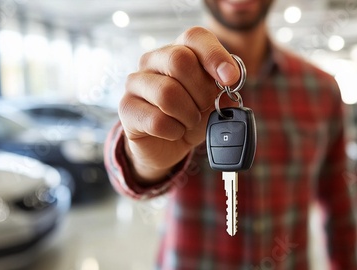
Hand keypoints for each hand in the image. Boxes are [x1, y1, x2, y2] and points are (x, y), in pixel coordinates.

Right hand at [118, 27, 239, 183]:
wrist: (167, 146)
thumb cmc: (191, 117)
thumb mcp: (214, 102)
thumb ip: (224, 89)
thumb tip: (229, 82)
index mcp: (178, 50)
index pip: (194, 37)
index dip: (215, 56)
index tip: (230, 78)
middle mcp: (152, 60)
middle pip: (179, 60)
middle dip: (201, 91)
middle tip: (205, 107)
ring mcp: (135, 82)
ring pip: (167, 93)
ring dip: (188, 115)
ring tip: (189, 122)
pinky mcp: (126, 108)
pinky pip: (157, 120)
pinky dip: (174, 131)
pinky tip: (174, 131)